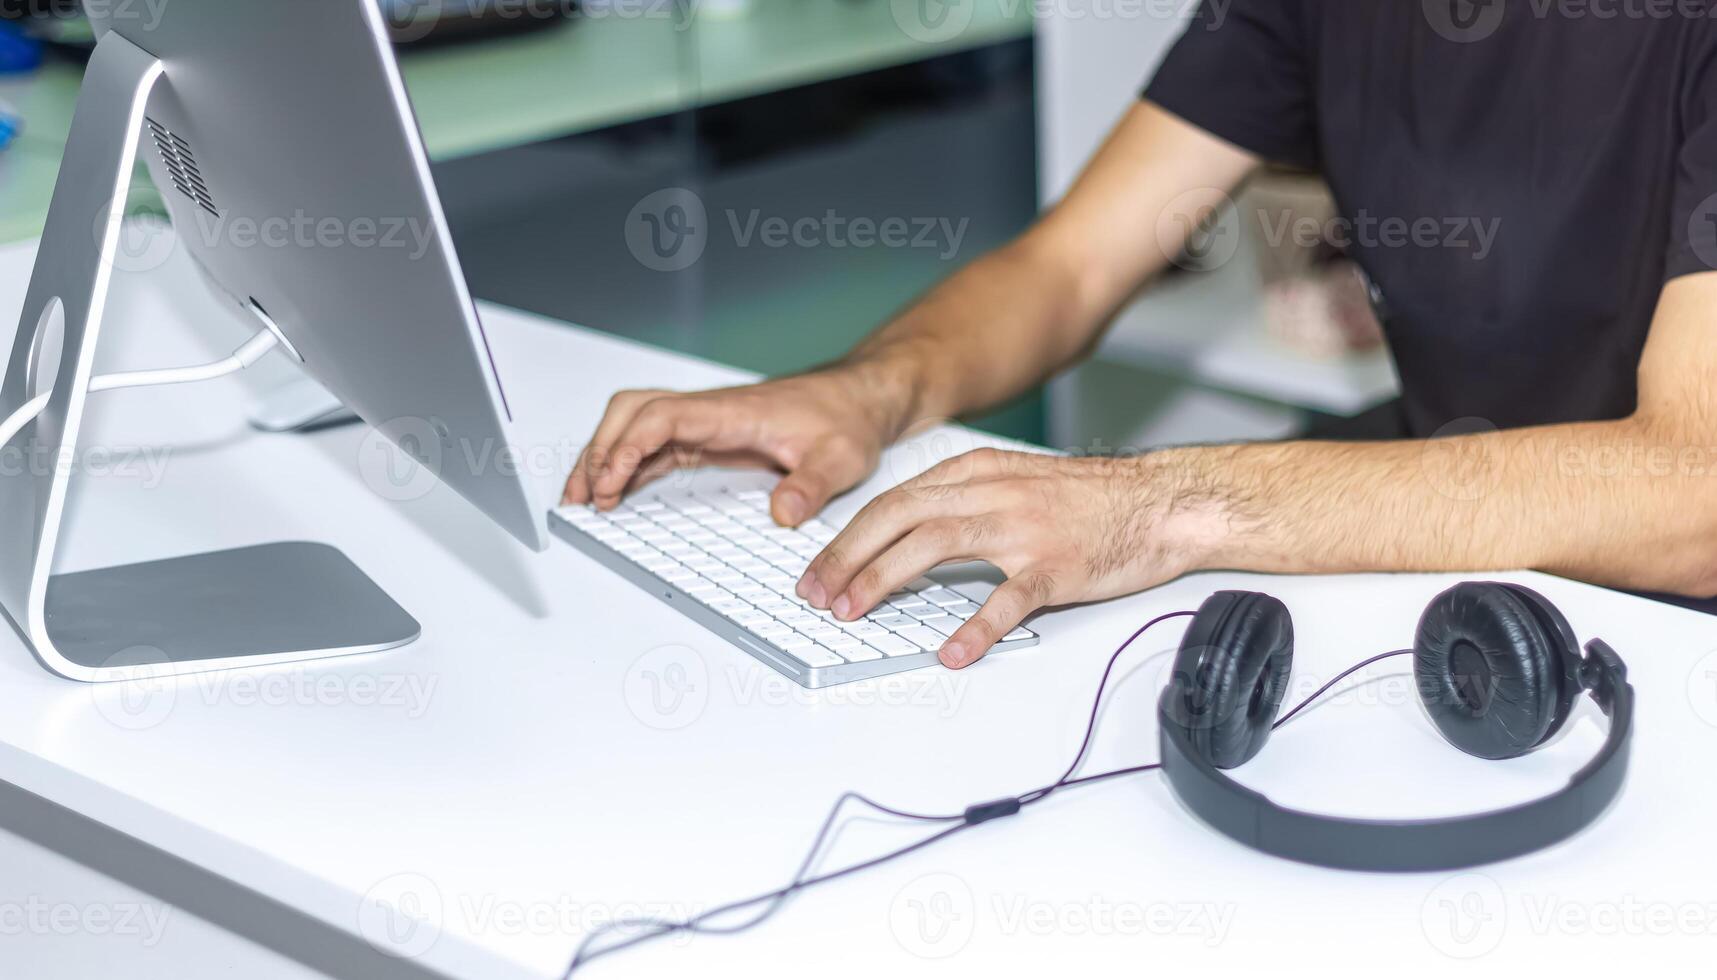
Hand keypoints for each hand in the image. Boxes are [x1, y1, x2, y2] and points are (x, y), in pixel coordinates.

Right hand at [562, 369, 902, 526]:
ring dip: (604, 455)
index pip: (661, 417)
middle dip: (599, 450)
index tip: (609, 483)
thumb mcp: (840, 458)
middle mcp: (709, 411)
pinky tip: (616, 491)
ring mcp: (705, 423)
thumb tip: (783, 514)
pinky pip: (654, 444)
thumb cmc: (846, 419)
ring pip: (635, 424)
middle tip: (582, 496)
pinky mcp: (709, 437)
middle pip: (632, 412)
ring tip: (584, 498)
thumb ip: (810, 486)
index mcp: (731, 411)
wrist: (859, 400)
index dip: (627, 447)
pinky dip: (627, 464)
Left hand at [796, 449, 1209, 668]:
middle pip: (899, 518)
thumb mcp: (1014, 479)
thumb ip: (962, 499)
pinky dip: (975, 627)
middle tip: (818, 596)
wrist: (1158, 502)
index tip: (819, 572)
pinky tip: (952, 652)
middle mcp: (992, 493)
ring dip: (884, 580)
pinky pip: (1007, 599)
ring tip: (853, 613)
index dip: (848, 538)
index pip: (893, 502)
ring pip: (936, 545)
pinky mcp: (1056, 566)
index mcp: (977, 472)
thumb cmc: (1089, 500)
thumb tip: (906, 535)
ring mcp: (1023, 528)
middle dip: (848, 558)